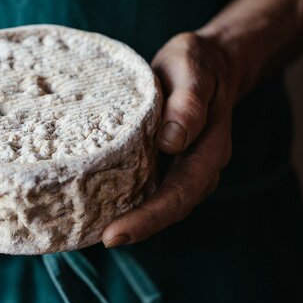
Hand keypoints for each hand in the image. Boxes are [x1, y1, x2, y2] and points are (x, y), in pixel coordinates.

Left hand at [103, 32, 237, 246]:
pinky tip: (102, 204)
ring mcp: (183, 166)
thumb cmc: (197, 63)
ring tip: (92, 230)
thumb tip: (172, 142)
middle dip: (136, 227)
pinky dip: (129, 200)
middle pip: (169, 207)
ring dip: (131, 219)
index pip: (180, 193)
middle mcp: (197, 166)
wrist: (208, 63)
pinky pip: (150, 186)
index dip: (149, 218)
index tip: (116, 234)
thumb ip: (188, 102)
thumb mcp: (193, 70)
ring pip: (159, 202)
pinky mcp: (166, 160)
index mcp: (209, 149)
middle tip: (99, 240)